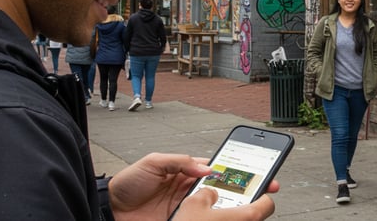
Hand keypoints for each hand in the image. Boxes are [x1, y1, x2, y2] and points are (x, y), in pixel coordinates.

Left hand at [108, 152, 279, 220]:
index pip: (219, 171)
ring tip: (251, 205)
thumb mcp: (153, 162)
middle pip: (225, 191)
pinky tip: (229, 218)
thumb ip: (180, 162)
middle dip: (247, 190)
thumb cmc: (128, 183)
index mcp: (187, 173)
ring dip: (235, 207)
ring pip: (218, 209)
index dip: (239, 171)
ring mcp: (188, 212)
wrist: (109, 210)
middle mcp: (191, 192)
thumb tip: (207, 168)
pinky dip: (217, 220)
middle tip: (267, 189)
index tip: (259, 172)